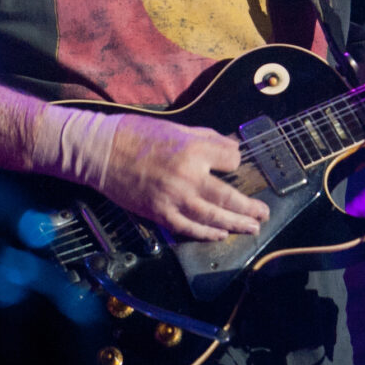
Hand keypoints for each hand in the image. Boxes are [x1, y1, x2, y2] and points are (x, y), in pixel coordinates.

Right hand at [100, 114, 269, 242]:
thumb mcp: (178, 128)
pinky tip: (220, 235)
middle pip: (228, 196)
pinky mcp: (159, 213)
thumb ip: (208, 139)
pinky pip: (188, 227)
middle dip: (249, 207)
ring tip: (251, 228)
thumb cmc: (138, 134)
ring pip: (212, 216)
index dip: (234, 162)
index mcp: (194, 150)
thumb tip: (231, 148)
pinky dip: (206, 233)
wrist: (101, 152)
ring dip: (235, 224)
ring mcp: (173, 198)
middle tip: (263, 213)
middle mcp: (188, 176)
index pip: (231, 160)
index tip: (232, 164)